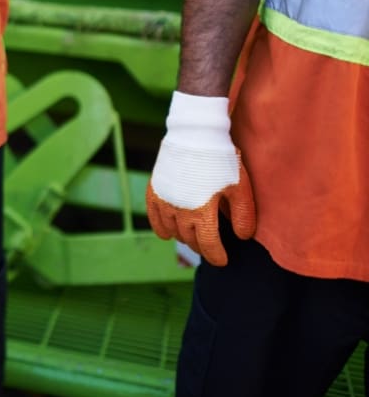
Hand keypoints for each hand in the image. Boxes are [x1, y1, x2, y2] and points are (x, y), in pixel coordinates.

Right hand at [146, 91, 254, 265]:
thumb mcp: (239, 187)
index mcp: (202, 212)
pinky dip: (160, 227)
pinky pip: (154, 218)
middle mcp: (179, 211)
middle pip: (190, 239)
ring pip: (172, 230)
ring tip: (194, 237)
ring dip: (183, 237)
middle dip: (202, 247)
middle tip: (211, 247)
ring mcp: (164, 201)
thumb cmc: (221, 160)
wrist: (194, 135)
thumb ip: (243, 215)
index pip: (208, 245)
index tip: (223, 261)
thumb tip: (241, 237)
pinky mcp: (155, 191)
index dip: (216, 256)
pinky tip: (167, 233)